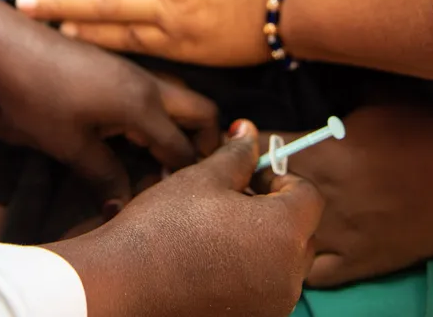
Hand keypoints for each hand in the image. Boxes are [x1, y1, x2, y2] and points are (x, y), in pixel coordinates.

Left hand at [0, 0, 218, 204]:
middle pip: (201, 112)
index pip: (184, 148)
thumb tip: (123, 205)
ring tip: (160, 160)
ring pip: (180, 97)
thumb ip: (105, 176)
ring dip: (180, 126)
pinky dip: (160, 114)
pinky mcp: (117, 66)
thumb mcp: (70, 146)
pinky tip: (134, 135)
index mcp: (143, 106)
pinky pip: (157, 90)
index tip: (180, 201)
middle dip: (204, 144)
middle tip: (186, 176)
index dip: (187, 178)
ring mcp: (134, 71)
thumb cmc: (38, 97)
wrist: (8, 47)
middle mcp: (148, 84)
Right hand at [53, 120, 323, 316]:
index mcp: (284, 233)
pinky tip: (212, 260)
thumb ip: (238, 154)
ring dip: (264, 242)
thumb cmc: (164, 226)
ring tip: (219, 230)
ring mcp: (272, 307)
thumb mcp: (204, 177)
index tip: (249, 175)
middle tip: (232, 199)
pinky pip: (266, 290)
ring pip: (284, 264)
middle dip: (274, 210)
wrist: (122, 283)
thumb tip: (250, 132)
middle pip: (302, 233)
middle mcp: (289, 277)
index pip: (309, 195)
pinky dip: (250, 273)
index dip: (280, 177)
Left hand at [258, 103, 432, 286]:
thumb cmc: (417, 134)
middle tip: (251, 176)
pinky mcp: (357, 262)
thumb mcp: (370, 107)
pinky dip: (298, 261)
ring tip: (266, 214)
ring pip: (279, 236)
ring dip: (267, 225)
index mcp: (320, 151)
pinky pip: (312, 272)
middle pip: (259, 191)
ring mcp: (337, 232)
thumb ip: (330, 110)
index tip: (244, 141)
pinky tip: (297, 246)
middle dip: (250, 182)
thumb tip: (307, 98)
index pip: (260, 147)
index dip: (247, 144)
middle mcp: (320, 193)